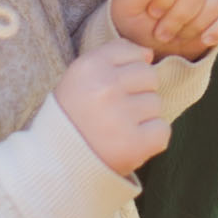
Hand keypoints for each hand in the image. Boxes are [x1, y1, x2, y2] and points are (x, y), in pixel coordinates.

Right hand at [54, 39, 168, 175]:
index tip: (109, 89)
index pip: (133, 52)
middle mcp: (106, 87)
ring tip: (117, 129)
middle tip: (114, 112)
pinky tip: (128, 143)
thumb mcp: (80, 77)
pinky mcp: (134, 144)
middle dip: (138, 93)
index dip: (126, 72)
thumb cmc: (72, 117)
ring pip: (157, 103)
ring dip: (143, 117)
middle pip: (150, 76)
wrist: (55, 165)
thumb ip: (112, 57)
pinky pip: (162, 130)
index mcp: (89, 67)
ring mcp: (121, 116)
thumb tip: (148, 54)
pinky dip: (150, 139)